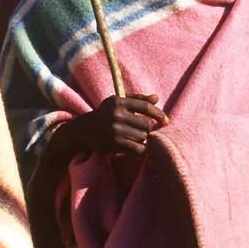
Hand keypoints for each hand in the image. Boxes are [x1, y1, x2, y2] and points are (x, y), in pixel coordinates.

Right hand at [48, 94, 167, 159]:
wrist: (83, 131)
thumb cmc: (104, 114)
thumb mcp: (117, 103)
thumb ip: (137, 99)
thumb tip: (157, 98)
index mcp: (118, 102)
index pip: (145, 106)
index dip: (159, 114)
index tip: (166, 120)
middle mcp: (116, 115)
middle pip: (146, 124)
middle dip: (148, 129)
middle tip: (143, 131)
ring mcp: (115, 130)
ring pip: (143, 137)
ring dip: (143, 139)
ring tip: (135, 138)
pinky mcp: (114, 144)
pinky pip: (137, 149)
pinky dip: (141, 150)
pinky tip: (139, 148)